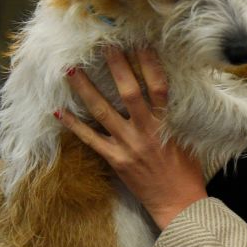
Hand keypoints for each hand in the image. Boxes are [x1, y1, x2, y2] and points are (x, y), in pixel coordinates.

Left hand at [57, 47, 206, 228]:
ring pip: (103, 112)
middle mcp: (145, 131)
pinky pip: (90, 140)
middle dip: (116, 67)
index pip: (159, 87)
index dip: (149, 64)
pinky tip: (59, 111)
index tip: (141, 43)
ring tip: (71, 70)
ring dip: (86, 89)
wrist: (178, 203)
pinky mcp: (115, 160)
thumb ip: (172, 117)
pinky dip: (74, 125)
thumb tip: (163, 94)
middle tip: (104, 46)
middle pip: (129, 93)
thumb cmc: (186, 171)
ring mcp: (127, 145)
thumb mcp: (186, 138)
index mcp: (166, 123)